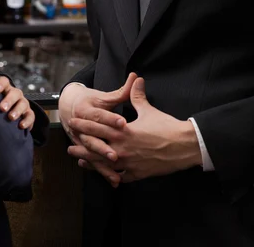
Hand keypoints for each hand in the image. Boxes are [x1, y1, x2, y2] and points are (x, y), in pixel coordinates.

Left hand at [0, 76, 34, 130]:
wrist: (6, 119)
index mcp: (4, 89)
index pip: (4, 81)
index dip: (0, 84)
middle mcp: (14, 95)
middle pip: (15, 93)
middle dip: (9, 100)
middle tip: (2, 108)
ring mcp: (22, 104)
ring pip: (23, 103)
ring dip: (17, 110)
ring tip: (11, 118)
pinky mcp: (28, 114)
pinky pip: (30, 116)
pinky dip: (27, 120)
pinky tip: (21, 126)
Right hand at [59, 73, 136, 186]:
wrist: (68, 108)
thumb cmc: (90, 101)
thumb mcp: (104, 97)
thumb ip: (122, 91)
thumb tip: (137, 76)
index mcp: (85, 110)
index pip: (99, 115)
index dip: (111, 119)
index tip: (124, 122)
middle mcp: (80, 126)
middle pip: (93, 138)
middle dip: (105, 147)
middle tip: (117, 154)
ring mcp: (81, 140)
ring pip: (92, 153)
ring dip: (103, 163)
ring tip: (115, 169)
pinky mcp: (84, 150)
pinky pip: (94, 163)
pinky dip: (104, 172)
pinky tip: (116, 180)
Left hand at [68, 77, 201, 183]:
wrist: (183, 146)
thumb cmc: (166, 127)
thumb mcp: (149, 110)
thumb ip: (137, 96)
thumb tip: (136, 79)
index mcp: (124, 131)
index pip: (99, 126)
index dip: (85, 124)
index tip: (74, 121)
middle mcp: (123, 148)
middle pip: (96, 146)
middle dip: (82, 144)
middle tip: (69, 143)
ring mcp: (129, 163)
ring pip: (104, 164)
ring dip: (90, 162)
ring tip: (79, 160)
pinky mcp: (137, 174)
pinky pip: (119, 176)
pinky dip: (109, 174)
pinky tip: (103, 173)